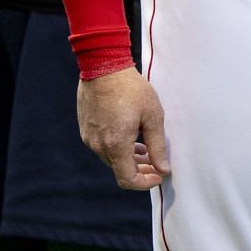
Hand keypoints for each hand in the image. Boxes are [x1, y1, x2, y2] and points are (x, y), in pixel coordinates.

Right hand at [77, 67, 170, 189]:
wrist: (104, 67)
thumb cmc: (131, 89)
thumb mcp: (153, 116)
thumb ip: (158, 146)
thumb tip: (164, 169)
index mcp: (116, 145)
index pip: (127, 179)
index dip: (144, 183)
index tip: (159, 176)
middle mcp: (99, 145)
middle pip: (119, 170)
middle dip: (140, 170)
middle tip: (157, 164)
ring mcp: (90, 137)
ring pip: (112, 158)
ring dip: (129, 158)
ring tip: (147, 150)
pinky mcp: (86, 129)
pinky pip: (103, 146)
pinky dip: (119, 148)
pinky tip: (132, 137)